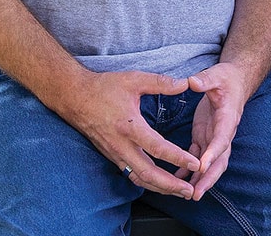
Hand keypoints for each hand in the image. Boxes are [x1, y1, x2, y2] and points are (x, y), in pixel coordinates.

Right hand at [66, 70, 200, 198]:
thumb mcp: (134, 79)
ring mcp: (116, 154)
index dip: (178, 158)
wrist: (74, 98)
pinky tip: (161, 184)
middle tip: (190, 191)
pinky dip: (148, 182)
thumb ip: (160, 83)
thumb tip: (185, 83)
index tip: (196, 163)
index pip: (157, 148)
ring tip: (180, 192)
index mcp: (129, 126)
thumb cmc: (104, 87)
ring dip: (161, 188)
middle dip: (170, 185)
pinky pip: (132, 175)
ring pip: (139, 178)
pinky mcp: (112, 156)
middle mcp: (122, 145)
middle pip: (148, 174)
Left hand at [183, 62, 251, 199]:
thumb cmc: (227, 78)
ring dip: (200, 179)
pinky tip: (178, 180)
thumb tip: (192, 82)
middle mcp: (223, 133)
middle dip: (208, 178)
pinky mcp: (204, 137)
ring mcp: (213, 137)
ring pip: (209, 164)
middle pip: (219, 160)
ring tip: (187, 194)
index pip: (222, 139)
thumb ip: (205, 79)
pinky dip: (189, 170)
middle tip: (196, 193)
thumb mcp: (216, 74)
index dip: (213, 153)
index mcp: (228, 119)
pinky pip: (197, 158)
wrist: (234, 81)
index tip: (202, 165)